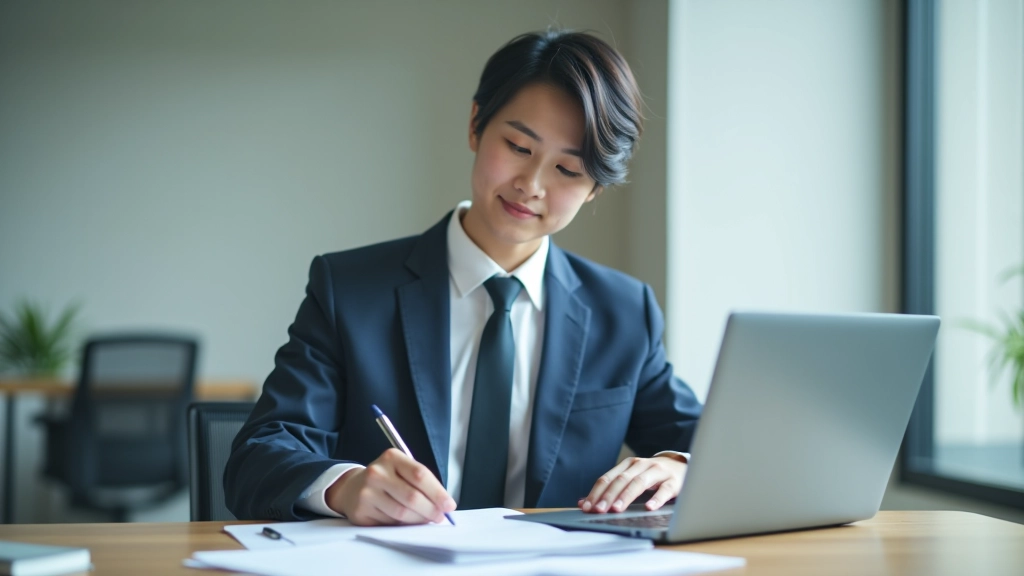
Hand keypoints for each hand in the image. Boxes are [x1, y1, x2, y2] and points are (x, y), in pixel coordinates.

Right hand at [325, 448, 455, 525]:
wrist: (353, 487)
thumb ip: (421, 483)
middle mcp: (377, 472)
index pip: (420, 475)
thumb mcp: (402, 470)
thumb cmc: (386, 479)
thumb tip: (444, 504)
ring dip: (418, 520)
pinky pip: (389, 523)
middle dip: (431, 510)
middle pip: (412, 497)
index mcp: (392, 457)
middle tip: (440, 517)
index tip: (449, 505)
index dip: (438, 492)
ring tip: (425, 519)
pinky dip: (402, 525)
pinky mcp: (361, 510)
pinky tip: (405, 521)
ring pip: (402, 513)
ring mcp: (367, 492)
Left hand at [579, 456, 686, 513]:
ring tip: (617, 509)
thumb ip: (610, 489)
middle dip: (608, 496)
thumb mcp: (630, 478)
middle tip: (598, 510)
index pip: (608, 478)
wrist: (681, 466)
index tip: (587, 507)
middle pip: (621, 480)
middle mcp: (641, 465)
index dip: (596, 492)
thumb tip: (583, 502)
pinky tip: (649, 508)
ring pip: (639, 483)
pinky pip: (664, 490)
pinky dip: (656, 499)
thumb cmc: (651, 476)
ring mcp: (658, 471)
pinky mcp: (674, 481)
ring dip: (626, 496)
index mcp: (628, 464)